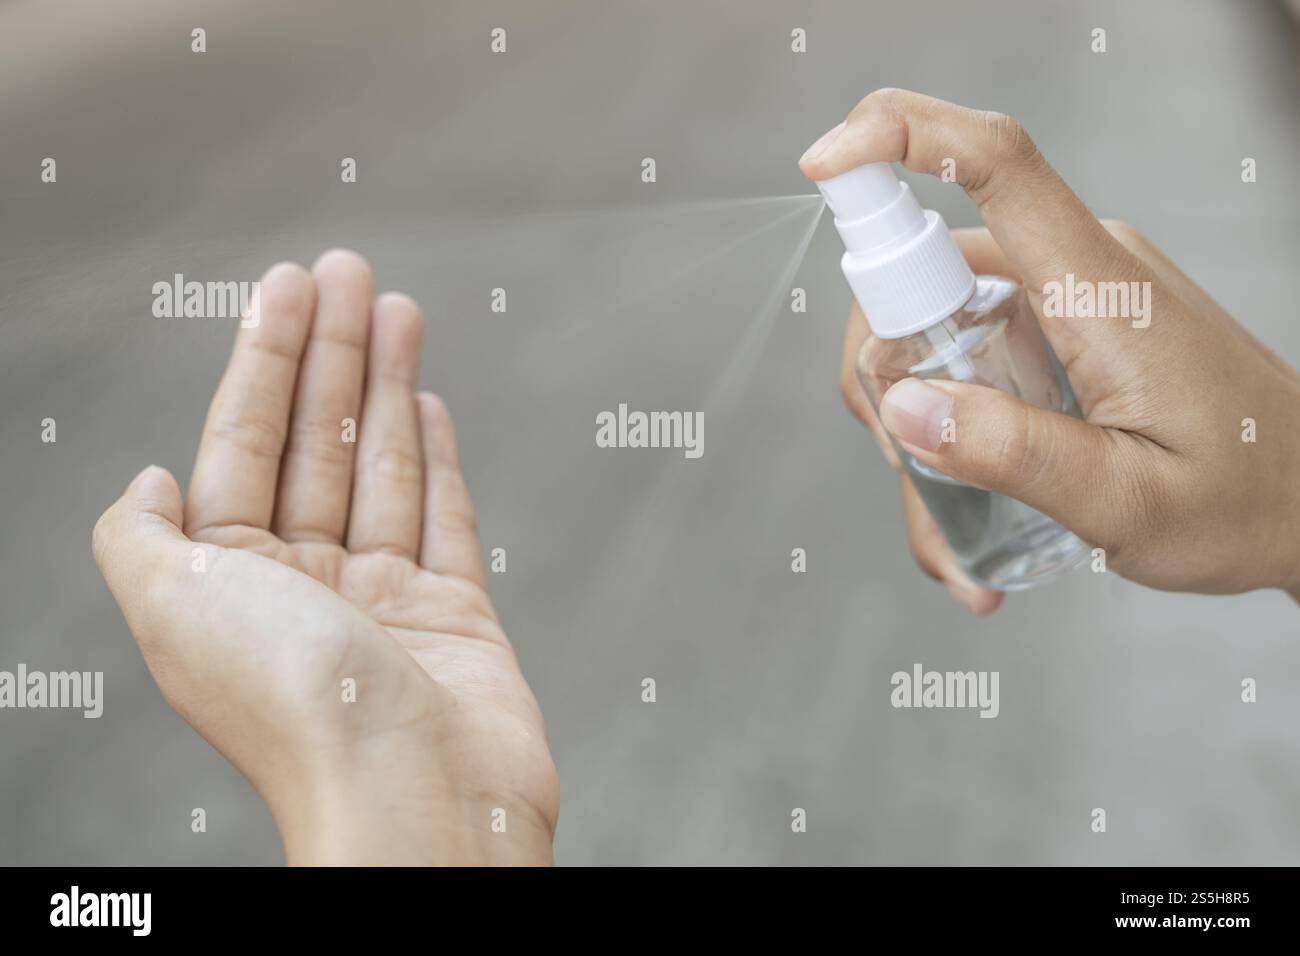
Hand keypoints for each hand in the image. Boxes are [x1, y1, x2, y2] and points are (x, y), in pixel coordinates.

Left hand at [92, 251, 557, 863]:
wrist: (414, 794)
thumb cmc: (296, 706)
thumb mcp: (174, 607)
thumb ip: (140, 536)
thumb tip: (146, 478)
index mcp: (229, 581)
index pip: (244, 441)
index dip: (265, 356)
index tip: (293, 284)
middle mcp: (303, 585)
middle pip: (316, 440)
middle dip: (331, 350)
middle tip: (351, 269)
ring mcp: (383, 598)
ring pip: (381, 466)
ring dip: (387, 384)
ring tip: (398, 308)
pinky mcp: (454, 615)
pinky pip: (442, 518)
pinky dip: (435, 460)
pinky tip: (428, 405)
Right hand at [801, 89, 1299, 608]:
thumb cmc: (1247, 502)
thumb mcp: (1128, 504)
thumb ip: (1015, 453)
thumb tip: (904, 405)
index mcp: (1099, 286)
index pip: (994, 160)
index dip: (897, 135)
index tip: (821, 163)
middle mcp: (1080, 268)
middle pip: (926, 269)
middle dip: (888, 373)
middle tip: (909, 476)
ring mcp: (1071, 294)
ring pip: (940, 325)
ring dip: (923, 422)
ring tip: (953, 531)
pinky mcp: (1068, 324)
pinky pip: (975, 349)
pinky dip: (956, 422)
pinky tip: (974, 507)